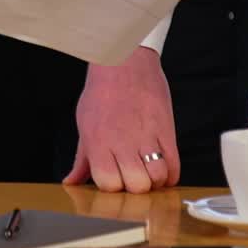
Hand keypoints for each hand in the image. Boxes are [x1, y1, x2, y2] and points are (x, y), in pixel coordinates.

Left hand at [63, 46, 180, 192]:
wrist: (124, 59)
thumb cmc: (102, 90)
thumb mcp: (84, 122)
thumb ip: (82, 158)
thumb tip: (72, 182)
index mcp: (98, 141)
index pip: (108, 184)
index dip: (114, 187)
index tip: (116, 179)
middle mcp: (121, 141)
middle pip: (136, 186)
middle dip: (136, 187)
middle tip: (134, 175)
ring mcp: (146, 135)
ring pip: (157, 178)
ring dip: (155, 180)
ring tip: (149, 169)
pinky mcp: (166, 129)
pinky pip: (174, 166)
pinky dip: (170, 174)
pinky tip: (162, 166)